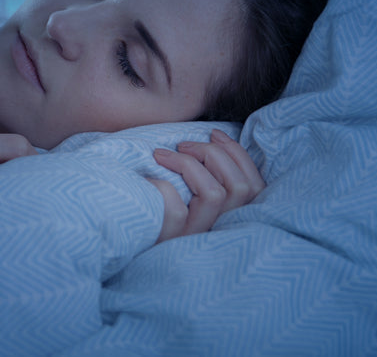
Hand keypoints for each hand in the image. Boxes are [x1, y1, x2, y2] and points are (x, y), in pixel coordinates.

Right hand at [0, 133, 36, 249]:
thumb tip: (24, 170)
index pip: (16, 144)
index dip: (35, 162)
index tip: (39, 180)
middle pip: (19, 165)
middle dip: (34, 184)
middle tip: (39, 203)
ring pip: (7, 192)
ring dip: (19, 205)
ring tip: (22, 221)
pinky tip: (0, 235)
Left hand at [147, 129, 264, 243]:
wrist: (121, 232)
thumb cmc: (156, 200)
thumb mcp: (189, 188)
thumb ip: (210, 173)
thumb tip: (216, 139)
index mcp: (230, 215)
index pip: (255, 186)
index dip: (238, 154)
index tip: (214, 134)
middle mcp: (219, 229)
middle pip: (240, 188)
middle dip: (212, 154)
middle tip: (182, 146)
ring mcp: (196, 238)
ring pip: (214, 195)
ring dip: (188, 164)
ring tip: (161, 156)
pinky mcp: (171, 241)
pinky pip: (175, 209)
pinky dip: (162, 187)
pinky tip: (147, 181)